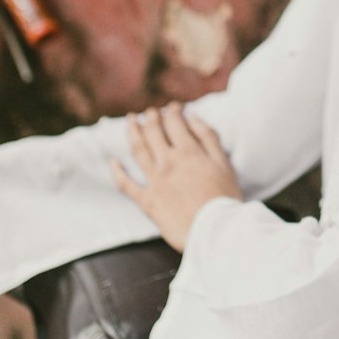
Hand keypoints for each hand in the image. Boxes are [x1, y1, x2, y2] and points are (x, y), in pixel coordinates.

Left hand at [110, 104, 243, 252]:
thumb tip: (193, 118)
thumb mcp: (224, 163)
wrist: (215, 231)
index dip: (173, 111)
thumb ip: (208, 138)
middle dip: (151, 118)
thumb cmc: (225, 198)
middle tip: (151, 111)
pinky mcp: (147, 202)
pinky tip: (112, 162)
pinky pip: (126, 185)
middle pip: (153, 132)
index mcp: (188, 152)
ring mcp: (155, 182)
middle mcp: (168, 162)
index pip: (175, 123)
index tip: (174, 107)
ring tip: (131, 121)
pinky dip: (117, 172)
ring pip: (138, 150)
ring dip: (132, 133)